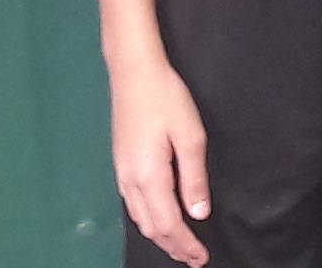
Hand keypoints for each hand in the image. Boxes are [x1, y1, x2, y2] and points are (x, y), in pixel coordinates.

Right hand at [108, 53, 211, 265]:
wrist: (133, 72)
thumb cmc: (166, 98)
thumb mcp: (190, 136)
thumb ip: (194, 179)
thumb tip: (198, 214)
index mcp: (150, 176)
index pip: (169, 224)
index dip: (186, 245)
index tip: (201, 258)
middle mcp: (130, 180)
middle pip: (151, 227)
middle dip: (173, 247)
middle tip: (194, 258)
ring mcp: (121, 172)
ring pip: (139, 218)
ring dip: (160, 236)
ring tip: (179, 245)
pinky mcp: (120, 163)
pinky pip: (133, 205)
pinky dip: (148, 220)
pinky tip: (159, 218)